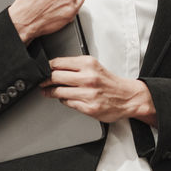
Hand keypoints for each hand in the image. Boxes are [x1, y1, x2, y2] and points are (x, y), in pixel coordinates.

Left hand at [41, 56, 156, 125]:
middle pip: (55, 77)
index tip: (43, 70)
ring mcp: (88, 94)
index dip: (47, 67)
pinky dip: (64, 100)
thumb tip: (55, 68)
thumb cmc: (110, 82)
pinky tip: (65, 98)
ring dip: (51, 92)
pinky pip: (68, 103)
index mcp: (88, 64)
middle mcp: (88, 78)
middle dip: (45, 80)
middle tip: (42, 82)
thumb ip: (76, 67)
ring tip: (48, 92)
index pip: (59, 63)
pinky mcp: (88, 107)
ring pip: (59, 91)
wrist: (128, 97)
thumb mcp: (94, 66)